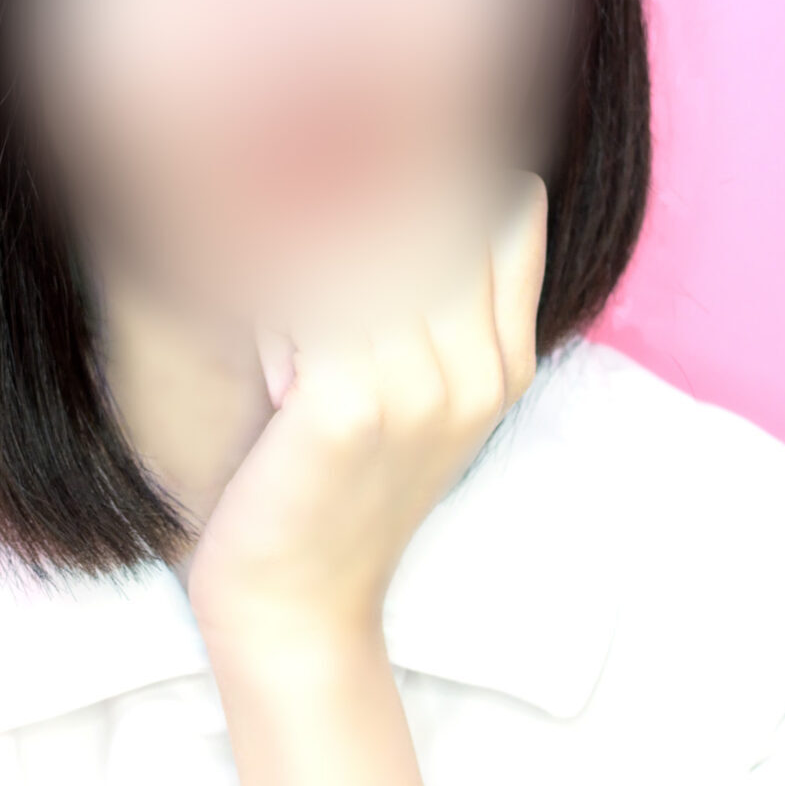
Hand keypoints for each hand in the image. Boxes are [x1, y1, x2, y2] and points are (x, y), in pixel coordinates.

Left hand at [185, 163, 548, 652]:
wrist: (298, 600)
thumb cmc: (336, 481)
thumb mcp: (414, 393)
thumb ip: (435, 305)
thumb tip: (403, 185)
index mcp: (505, 362)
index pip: (508, 210)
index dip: (443, 186)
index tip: (383, 213)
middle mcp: (476, 370)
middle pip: (431, 216)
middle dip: (361, 229)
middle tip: (318, 293)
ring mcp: (419, 385)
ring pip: (360, 251)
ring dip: (307, 280)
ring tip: (297, 355)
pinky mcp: (351, 401)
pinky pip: (306, 297)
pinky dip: (276, 321)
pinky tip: (279, 379)